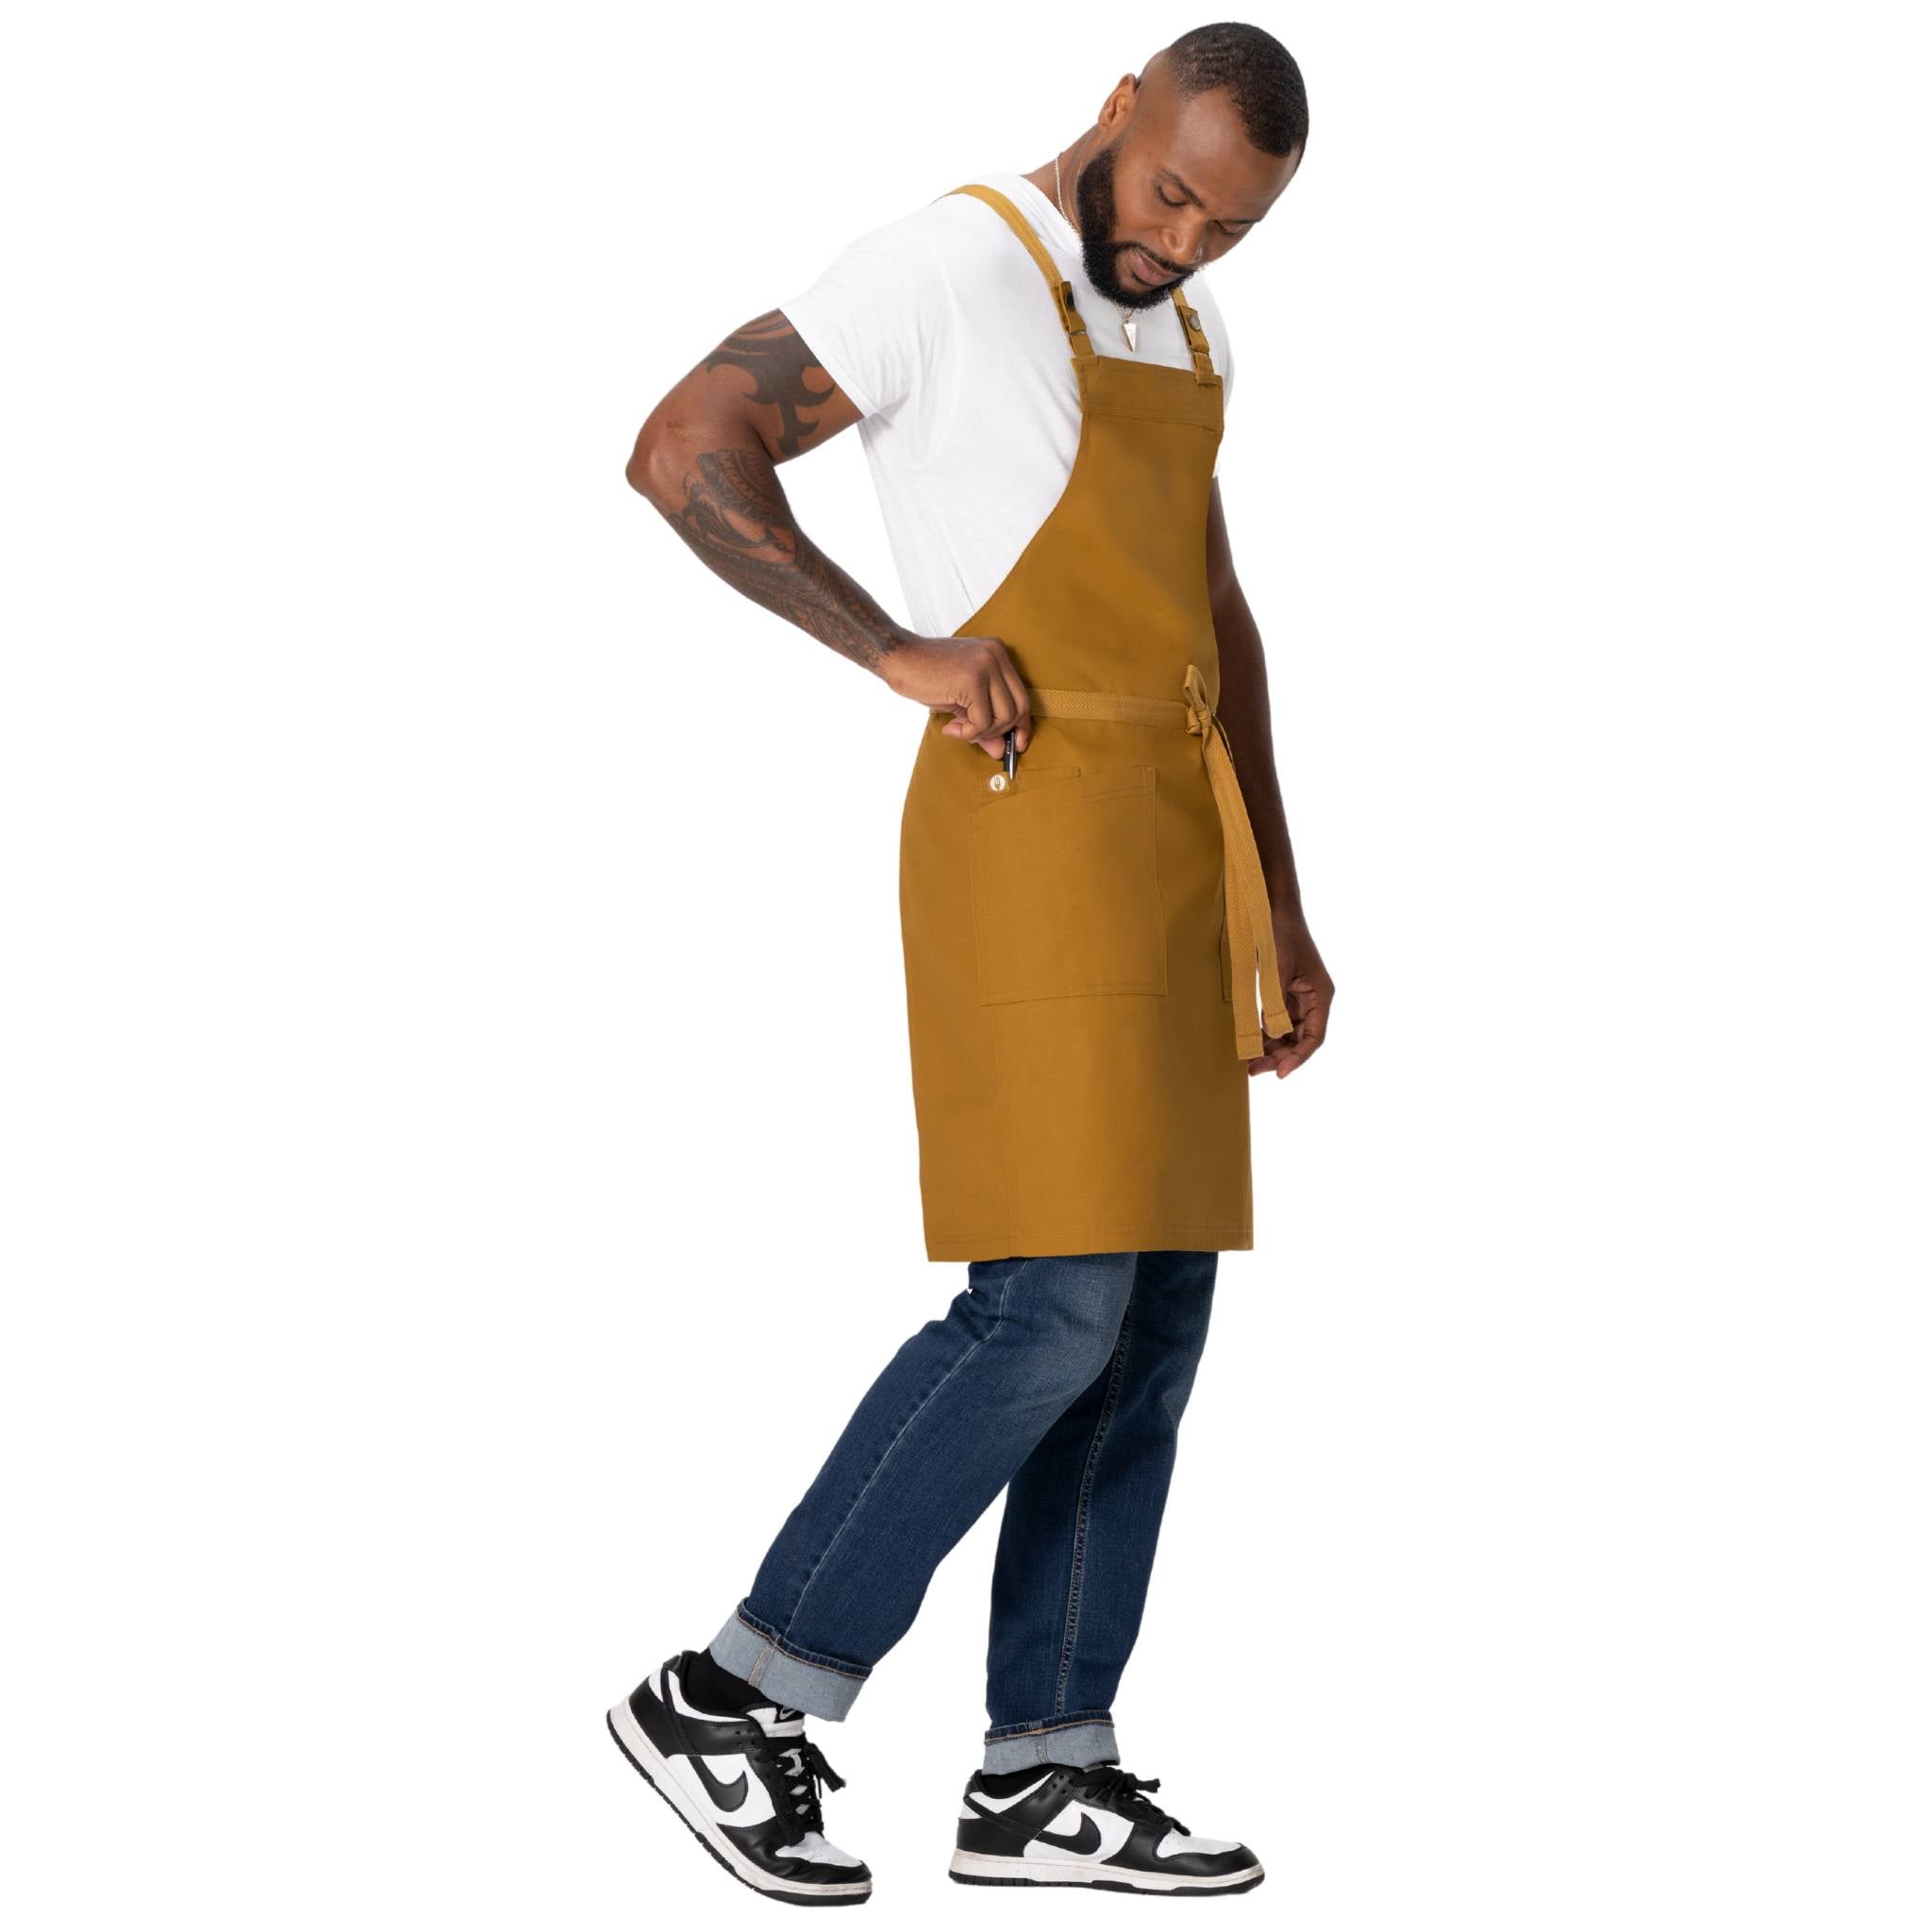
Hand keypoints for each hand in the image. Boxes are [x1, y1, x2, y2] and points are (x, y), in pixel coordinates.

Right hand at [881, 633, 1032, 758]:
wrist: (897, 657)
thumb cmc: (925, 677)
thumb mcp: (961, 703)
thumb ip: (983, 723)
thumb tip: (1000, 751)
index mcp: (997, 654)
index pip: (1022, 695)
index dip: (1022, 724)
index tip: (1017, 744)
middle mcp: (996, 655)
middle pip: (1019, 707)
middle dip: (1001, 731)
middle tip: (973, 735)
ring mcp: (987, 665)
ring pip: (1005, 716)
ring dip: (981, 732)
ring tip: (958, 728)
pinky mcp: (973, 679)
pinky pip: (983, 720)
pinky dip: (968, 732)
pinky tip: (950, 726)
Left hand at [1247, 907, 1332, 1078]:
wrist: (1273, 907)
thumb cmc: (1281, 933)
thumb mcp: (1278, 969)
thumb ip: (1276, 1002)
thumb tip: (1271, 1033)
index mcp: (1320, 994)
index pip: (1315, 1036)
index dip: (1299, 1057)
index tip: (1281, 1073)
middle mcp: (1313, 999)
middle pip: (1301, 1039)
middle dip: (1280, 1057)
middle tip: (1254, 1070)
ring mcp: (1299, 996)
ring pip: (1288, 1032)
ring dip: (1272, 1048)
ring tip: (1249, 1062)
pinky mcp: (1284, 992)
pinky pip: (1278, 1020)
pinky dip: (1266, 1033)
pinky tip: (1251, 1042)